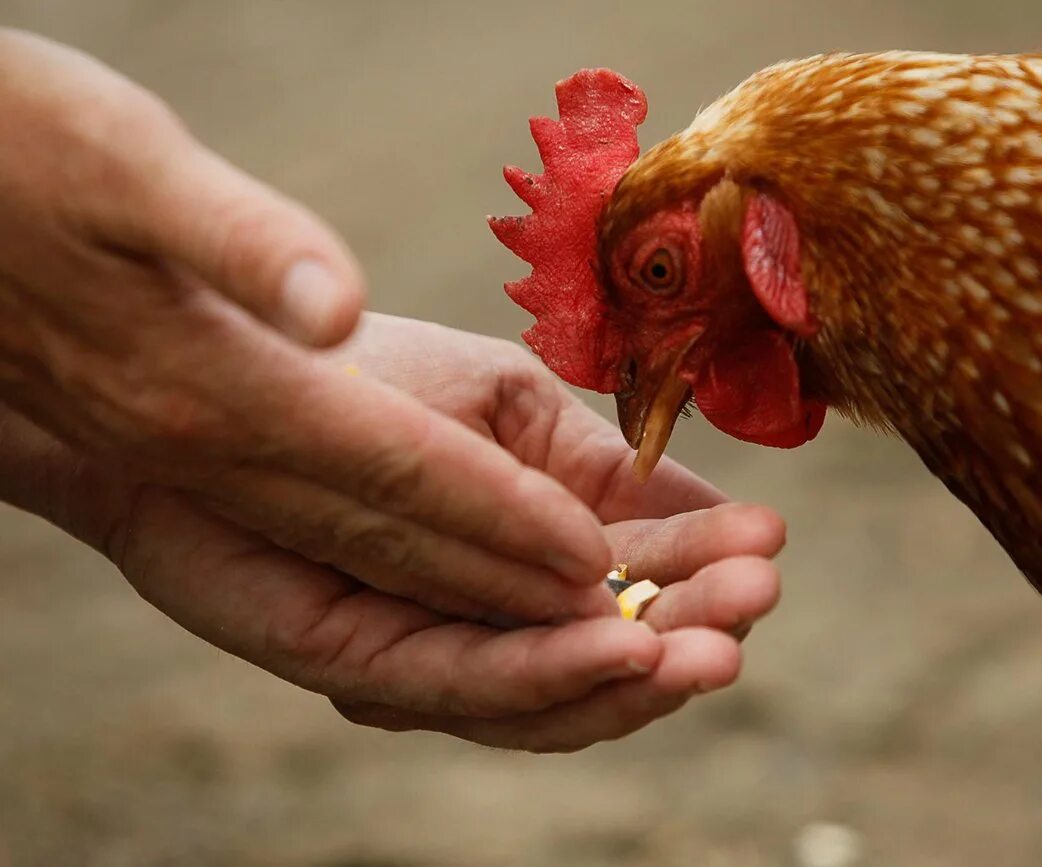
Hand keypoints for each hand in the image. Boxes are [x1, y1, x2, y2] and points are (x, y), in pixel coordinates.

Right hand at [0, 29, 629, 622]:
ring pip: (371, 572)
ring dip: (481, 609)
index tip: (593, 553)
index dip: (502, 515)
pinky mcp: (201, 477)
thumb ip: (235, 243)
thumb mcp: (120, 166)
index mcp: (218, 391)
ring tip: (582, 631)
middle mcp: (214, 460)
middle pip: (398, 549)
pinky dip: (421, 584)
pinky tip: (478, 586)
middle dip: (516, 592)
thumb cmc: (25, 166)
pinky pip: (333, 554)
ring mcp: (205, 481)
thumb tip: (332, 309)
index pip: (396, 472)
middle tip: (632, 632)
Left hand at [0, 313, 786, 749]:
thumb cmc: (367, 379)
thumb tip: (697, 508)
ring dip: (641, 672)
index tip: (771, 545)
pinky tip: (618, 648)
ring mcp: (438, 649)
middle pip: (612, 647)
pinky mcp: (371, 670)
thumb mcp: (505, 403)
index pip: (637, 571)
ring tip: (712, 646)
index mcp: (535, 545)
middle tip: (757, 601)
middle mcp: (496, 611)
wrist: (221, 377)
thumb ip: (588, 467)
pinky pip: (472, 686)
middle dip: (693, 627)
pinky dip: (550, 676)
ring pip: (558, 693)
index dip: (706, 564)